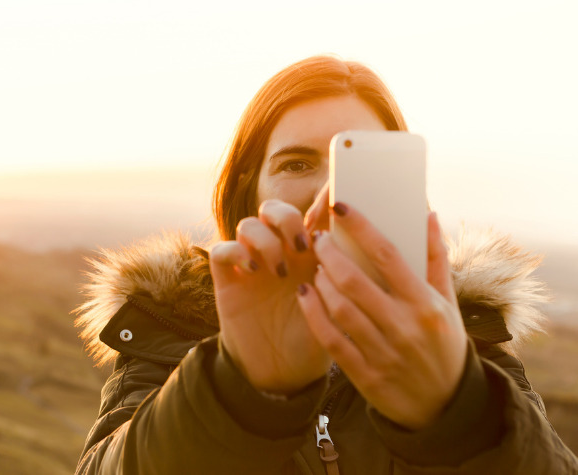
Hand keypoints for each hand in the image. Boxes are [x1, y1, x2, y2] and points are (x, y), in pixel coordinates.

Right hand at [209, 195, 330, 394]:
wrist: (282, 374)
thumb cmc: (315, 341)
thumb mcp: (340, 310)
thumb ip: (349, 281)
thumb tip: (378, 254)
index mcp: (309, 256)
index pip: (311, 214)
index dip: (320, 199)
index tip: (335, 196)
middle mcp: (279, 255)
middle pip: (274, 210)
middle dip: (287, 218)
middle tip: (302, 244)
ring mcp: (252, 266)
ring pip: (248, 224)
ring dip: (264, 239)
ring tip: (280, 269)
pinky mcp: (229, 282)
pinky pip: (221, 250)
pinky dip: (235, 251)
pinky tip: (252, 270)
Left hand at [296, 204, 467, 428]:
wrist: (444, 407)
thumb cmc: (444, 344)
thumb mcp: (448, 303)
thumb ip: (435, 259)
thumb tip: (428, 214)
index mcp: (426, 305)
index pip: (388, 255)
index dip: (361, 228)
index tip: (340, 207)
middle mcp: (405, 327)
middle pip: (355, 281)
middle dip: (330, 254)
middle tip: (319, 239)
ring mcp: (384, 353)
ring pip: (340, 308)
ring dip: (321, 282)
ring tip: (316, 266)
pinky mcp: (365, 375)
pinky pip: (331, 339)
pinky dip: (313, 314)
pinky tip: (305, 294)